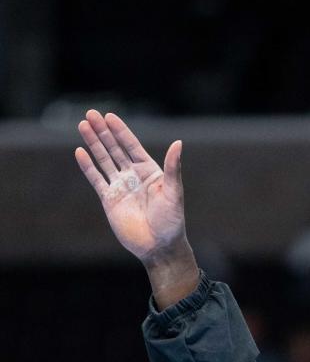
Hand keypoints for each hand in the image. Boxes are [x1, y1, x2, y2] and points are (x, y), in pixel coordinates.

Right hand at [74, 109, 185, 262]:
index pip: (132, 146)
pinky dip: (88, 167)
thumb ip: (173, 168)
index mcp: (149, 171)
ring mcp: (120, 187)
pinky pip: (96, 180)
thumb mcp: (174, 193)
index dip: (120, 131)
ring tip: (83, 125)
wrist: (158, 247)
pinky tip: (80, 152)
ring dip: (94, 144)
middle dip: (103, 132)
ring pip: (104, 160)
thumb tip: (178, 143)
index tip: (109, 117)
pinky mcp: (109, 200)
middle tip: (91, 114)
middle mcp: (133, 176)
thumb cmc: (171, 221)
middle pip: (115, 149)